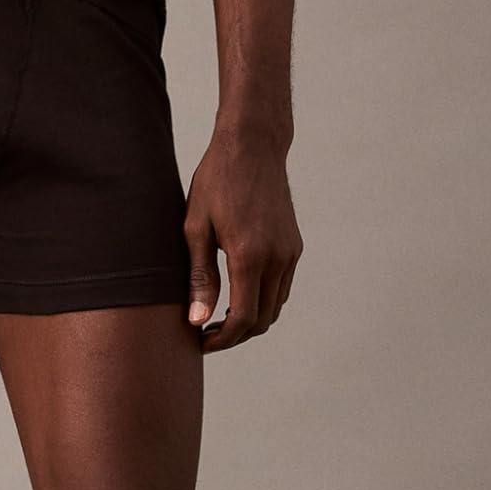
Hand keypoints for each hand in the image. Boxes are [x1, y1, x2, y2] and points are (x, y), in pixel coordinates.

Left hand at [183, 128, 301, 348]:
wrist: (252, 146)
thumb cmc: (216, 181)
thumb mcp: (196, 228)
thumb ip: (199, 277)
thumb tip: (197, 319)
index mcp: (249, 256)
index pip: (243, 319)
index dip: (222, 340)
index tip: (200, 342)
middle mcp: (277, 258)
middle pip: (263, 320)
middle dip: (235, 335)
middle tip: (205, 334)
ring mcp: (290, 252)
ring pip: (275, 306)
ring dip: (251, 320)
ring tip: (218, 317)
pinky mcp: (294, 246)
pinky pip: (282, 286)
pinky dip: (263, 300)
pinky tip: (238, 293)